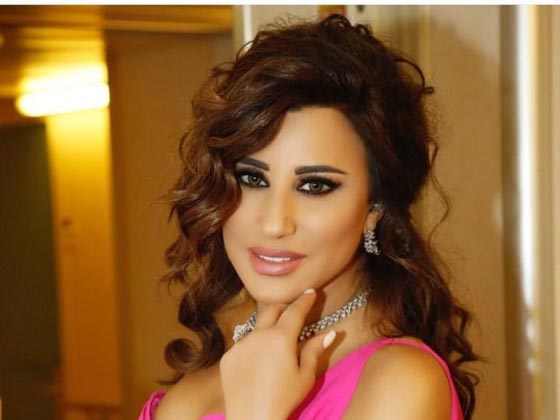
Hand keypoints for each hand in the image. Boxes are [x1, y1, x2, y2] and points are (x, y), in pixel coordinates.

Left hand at [220, 288, 336, 419]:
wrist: (251, 419)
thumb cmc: (284, 399)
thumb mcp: (305, 376)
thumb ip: (314, 350)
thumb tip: (329, 332)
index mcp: (281, 337)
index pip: (295, 311)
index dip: (304, 300)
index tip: (310, 292)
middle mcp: (258, 334)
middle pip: (272, 310)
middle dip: (284, 307)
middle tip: (293, 311)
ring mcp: (240, 344)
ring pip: (256, 328)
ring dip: (267, 329)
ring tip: (274, 346)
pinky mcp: (228, 356)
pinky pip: (243, 344)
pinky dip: (253, 347)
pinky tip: (258, 364)